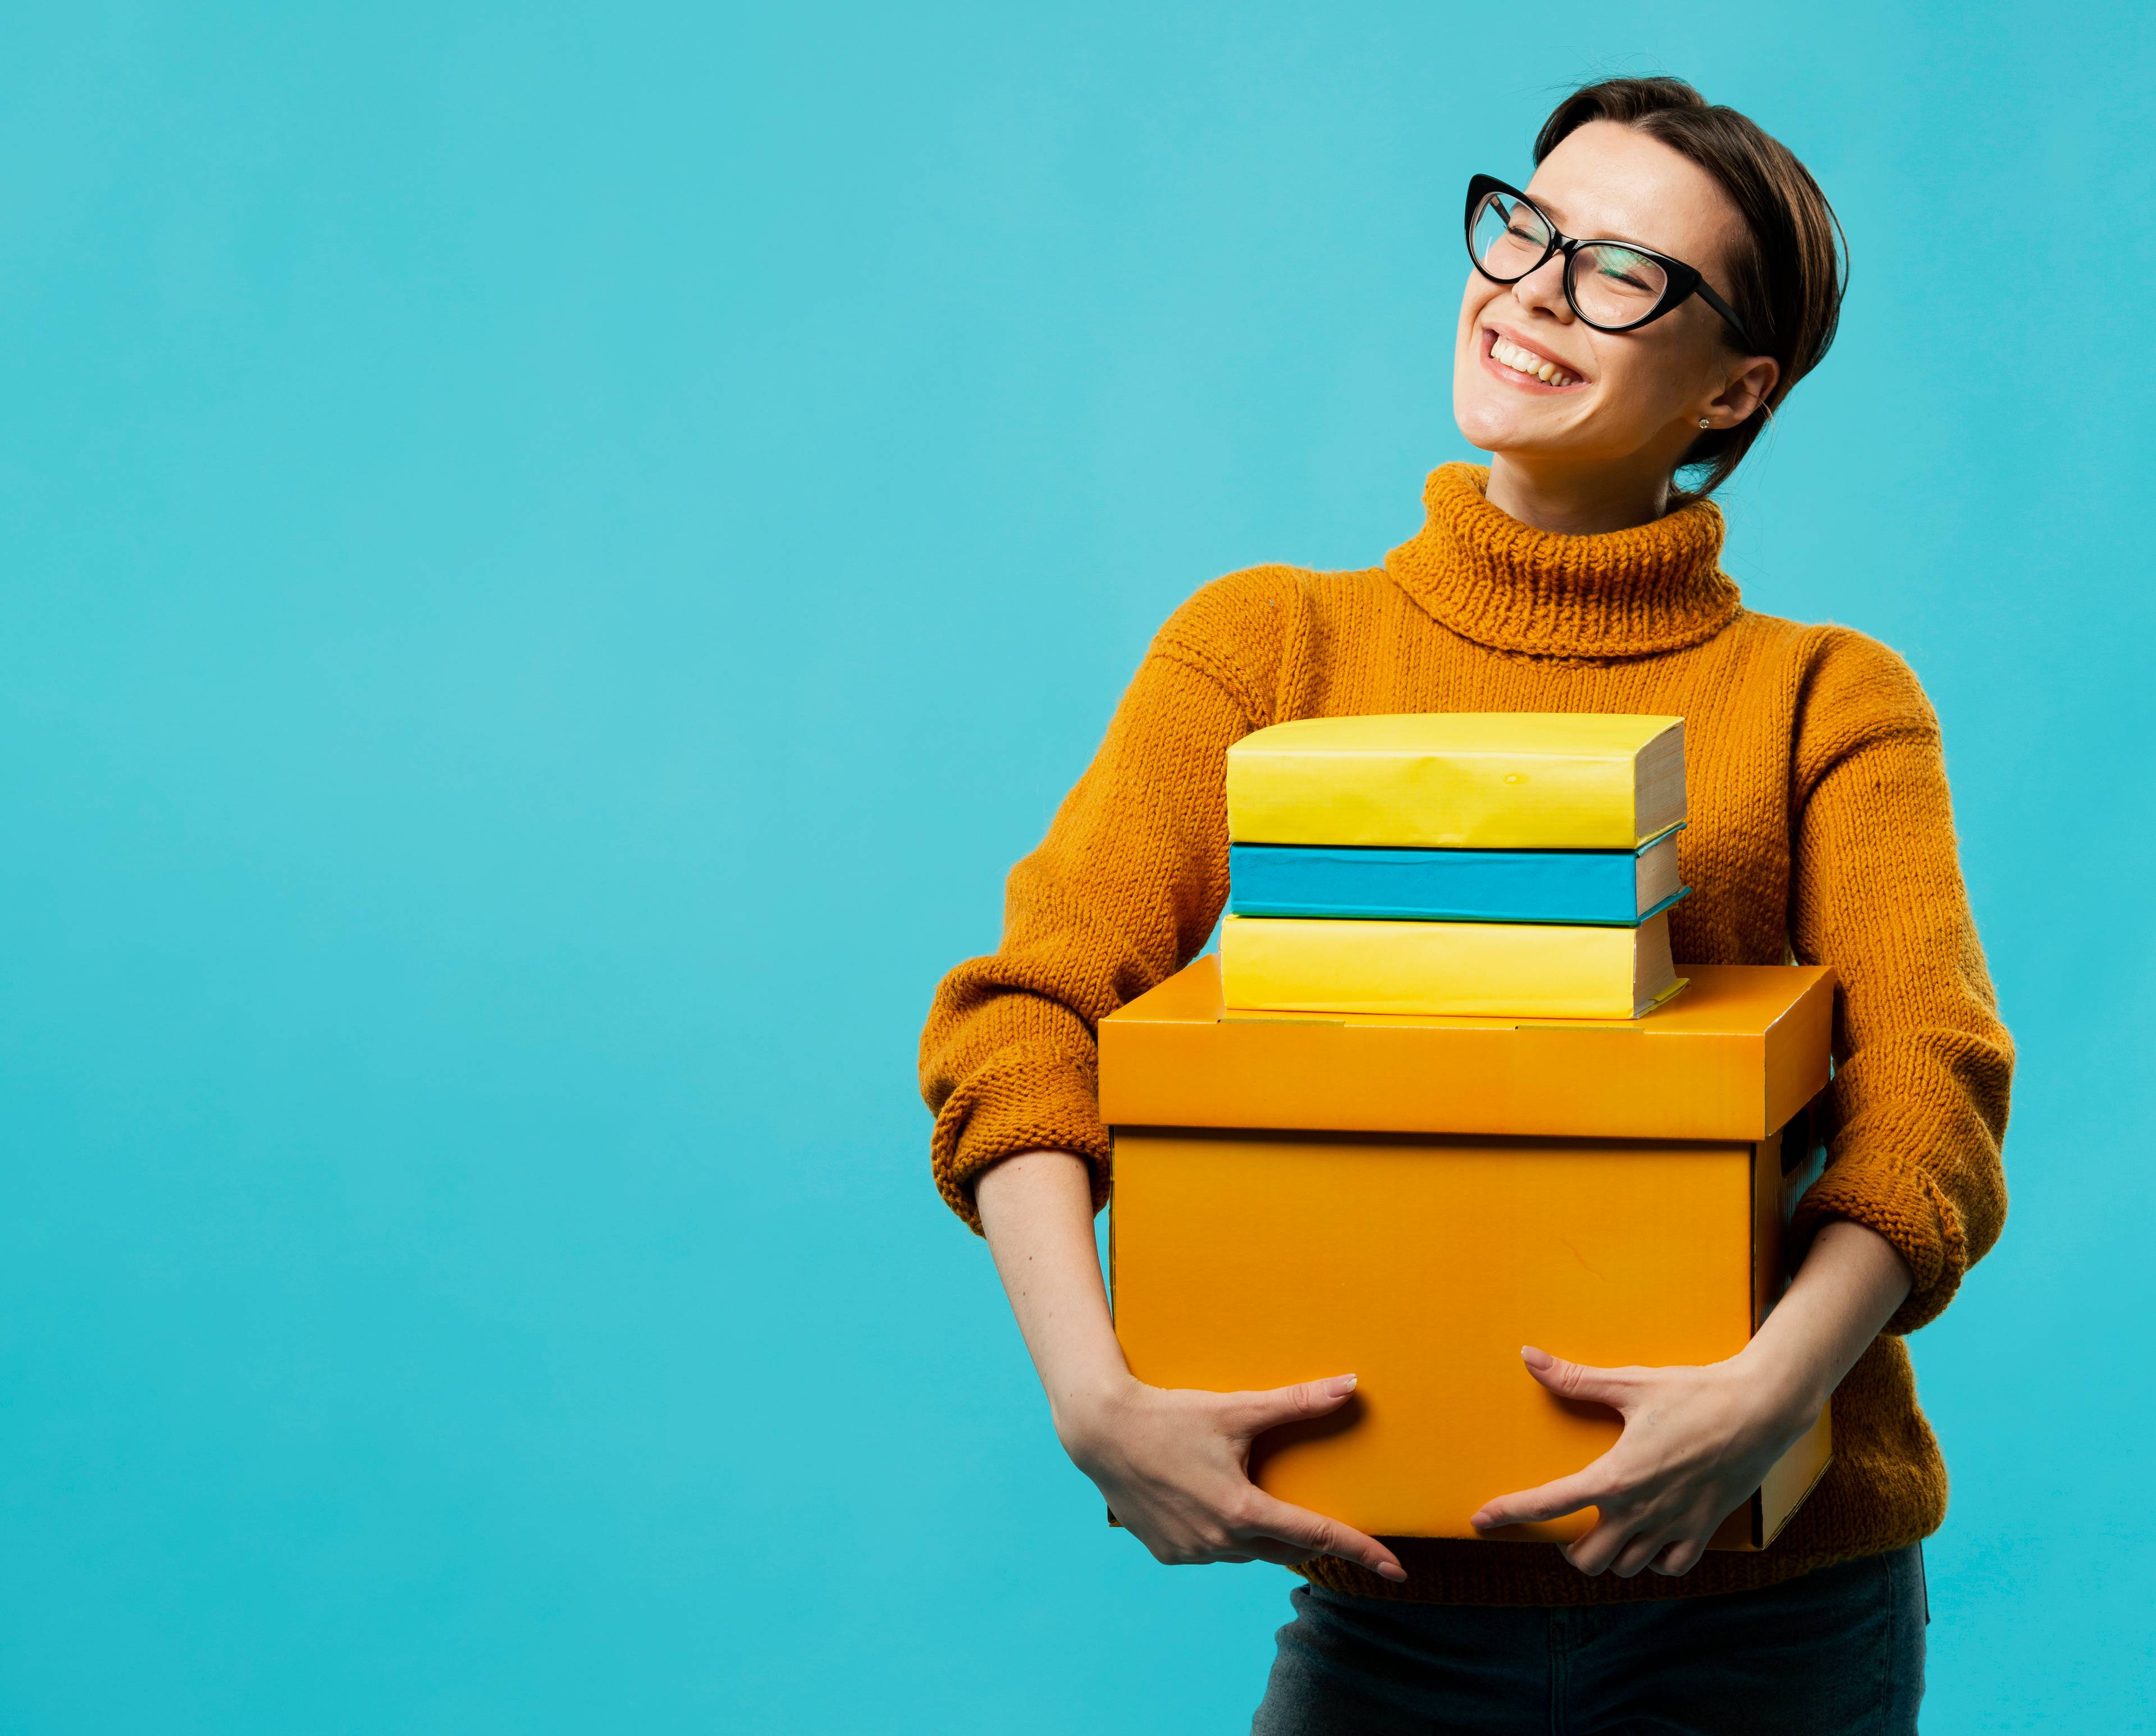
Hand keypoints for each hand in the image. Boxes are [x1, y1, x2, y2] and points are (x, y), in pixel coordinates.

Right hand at [1056, 1372, 1408, 1582]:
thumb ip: (1297, 1402)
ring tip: (1255, 1498)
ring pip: (1248, 1552)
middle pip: (1286, 1549)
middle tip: (1328, 1524)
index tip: (1398, 1571)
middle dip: (1308, 1539)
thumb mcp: (1237, 1408)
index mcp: (1242, 1511)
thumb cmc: (1170, 1416)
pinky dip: (1224, 1534)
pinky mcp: (1168, 1555)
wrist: (1100, 1430)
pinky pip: (1213, 1552)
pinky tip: (1211, 1504)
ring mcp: (1192, 1554)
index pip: (1318, 1537)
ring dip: (1261, 1532)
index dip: (1362, 1553)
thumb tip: (1350, 1385)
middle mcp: (1220, 1543)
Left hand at [1468, 1345, 1817, 1578]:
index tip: (1482, 1520)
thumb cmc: (1694, 1393)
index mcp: (1615, 1477)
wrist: (1761, 1409)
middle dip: (1568, 1547)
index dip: (1510, 1513)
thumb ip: (1576, 1379)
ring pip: (1627, 1567)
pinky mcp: (1703, 1529)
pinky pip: (1670, 1565)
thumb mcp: (1630, 1383)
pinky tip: (1648, 1536)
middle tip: (1565, 1526)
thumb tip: (1529, 1357)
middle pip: (1588, 1558)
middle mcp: (1641, 1510)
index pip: (1549, 1504)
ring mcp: (1674, 1525)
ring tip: (1605, 1529)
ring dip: (1610, 1554)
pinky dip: (1654, 1559)